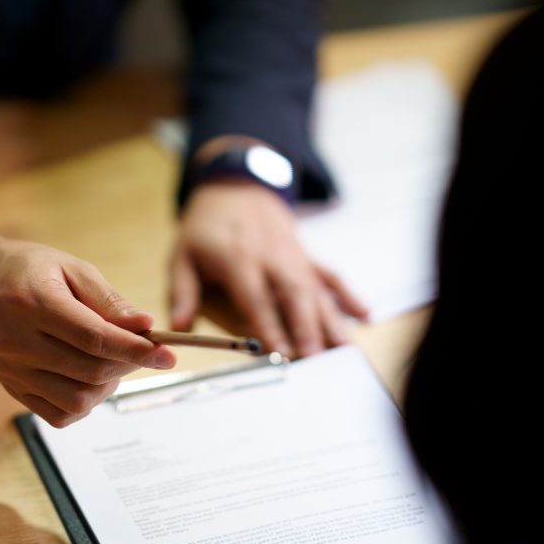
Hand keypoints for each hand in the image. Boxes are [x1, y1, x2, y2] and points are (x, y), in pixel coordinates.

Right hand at [0, 225, 175, 426]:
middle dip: (129, 363)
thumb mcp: (71, 268)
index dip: (136, 350)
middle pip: (90, 370)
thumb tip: (146, 326)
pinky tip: (89, 376)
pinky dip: (85, 403)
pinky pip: (59, 415)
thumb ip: (109, 300)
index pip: (95, 338)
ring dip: (109, 385)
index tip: (168, 354)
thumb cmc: (29, 270)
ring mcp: (13, 371)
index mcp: (34, 303)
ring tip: (112, 360)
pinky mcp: (12, 389)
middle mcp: (18, 342)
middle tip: (143, 349)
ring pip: (77, 400)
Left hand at [170, 182, 367, 356]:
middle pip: (293, 293)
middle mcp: (271, 256)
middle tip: (316, 358)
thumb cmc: (206, 227)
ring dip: (331, 318)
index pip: (255, 295)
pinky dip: (349, 293)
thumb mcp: (182, 255)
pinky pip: (330, 274)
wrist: (235, 186)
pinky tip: (364, 314)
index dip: (268, 324)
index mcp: (237, 258)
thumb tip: (179, 325)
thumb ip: (182, 292)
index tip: (278, 350)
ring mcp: (293, 255)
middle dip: (306, 326)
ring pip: (316, 288)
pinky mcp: (306, 255)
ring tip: (344, 348)